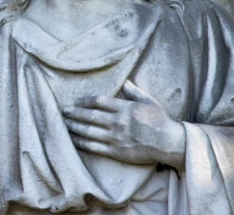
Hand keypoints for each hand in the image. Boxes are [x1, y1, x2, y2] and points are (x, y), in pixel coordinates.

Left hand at [62, 81, 185, 169]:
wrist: (169, 143)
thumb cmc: (160, 120)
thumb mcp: (149, 101)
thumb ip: (134, 91)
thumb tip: (125, 81)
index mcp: (125, 108)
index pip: (99, 102)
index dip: (85, 100)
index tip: (77, 100)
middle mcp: (118, 122)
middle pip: (90, 116)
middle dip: (75, 113)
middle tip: (64, 110)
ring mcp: (116, 138)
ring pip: (89, 132)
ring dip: (75, 127)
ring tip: (64, 124)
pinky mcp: (116, 151)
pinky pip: (95, 147)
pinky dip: (82, 143)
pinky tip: (73, 140)